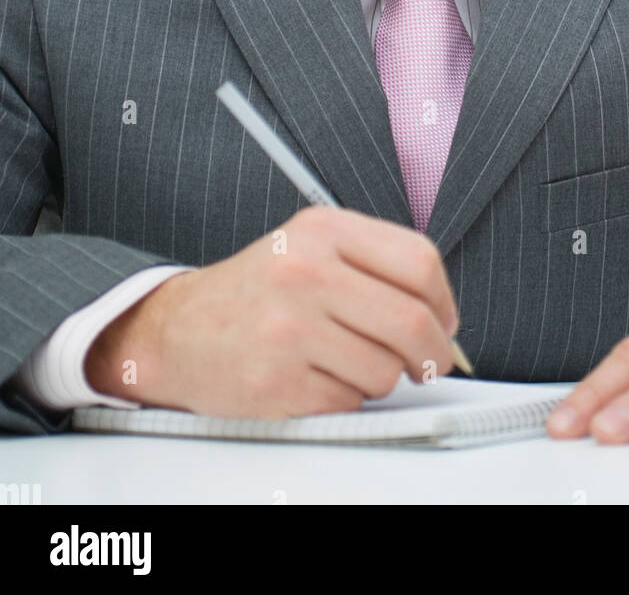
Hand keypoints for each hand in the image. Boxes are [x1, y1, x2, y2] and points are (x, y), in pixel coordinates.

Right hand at [84, 205, 458, 416]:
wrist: (178, 329)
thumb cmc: (259, 291)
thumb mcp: (311, 247)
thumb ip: (375, 264)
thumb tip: (444, 314)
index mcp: (322, 230)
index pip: (419, 261)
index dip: (445, 301)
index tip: (445, 322)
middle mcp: (305, 272)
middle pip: (411, 321)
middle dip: (432, 353)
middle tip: (429, 363)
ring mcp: (289, 327)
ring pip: (384, 370)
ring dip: (380, 378)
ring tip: (347, 362)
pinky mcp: (276, 380)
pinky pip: (347, 402)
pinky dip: (344, 399)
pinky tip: (314, 378)